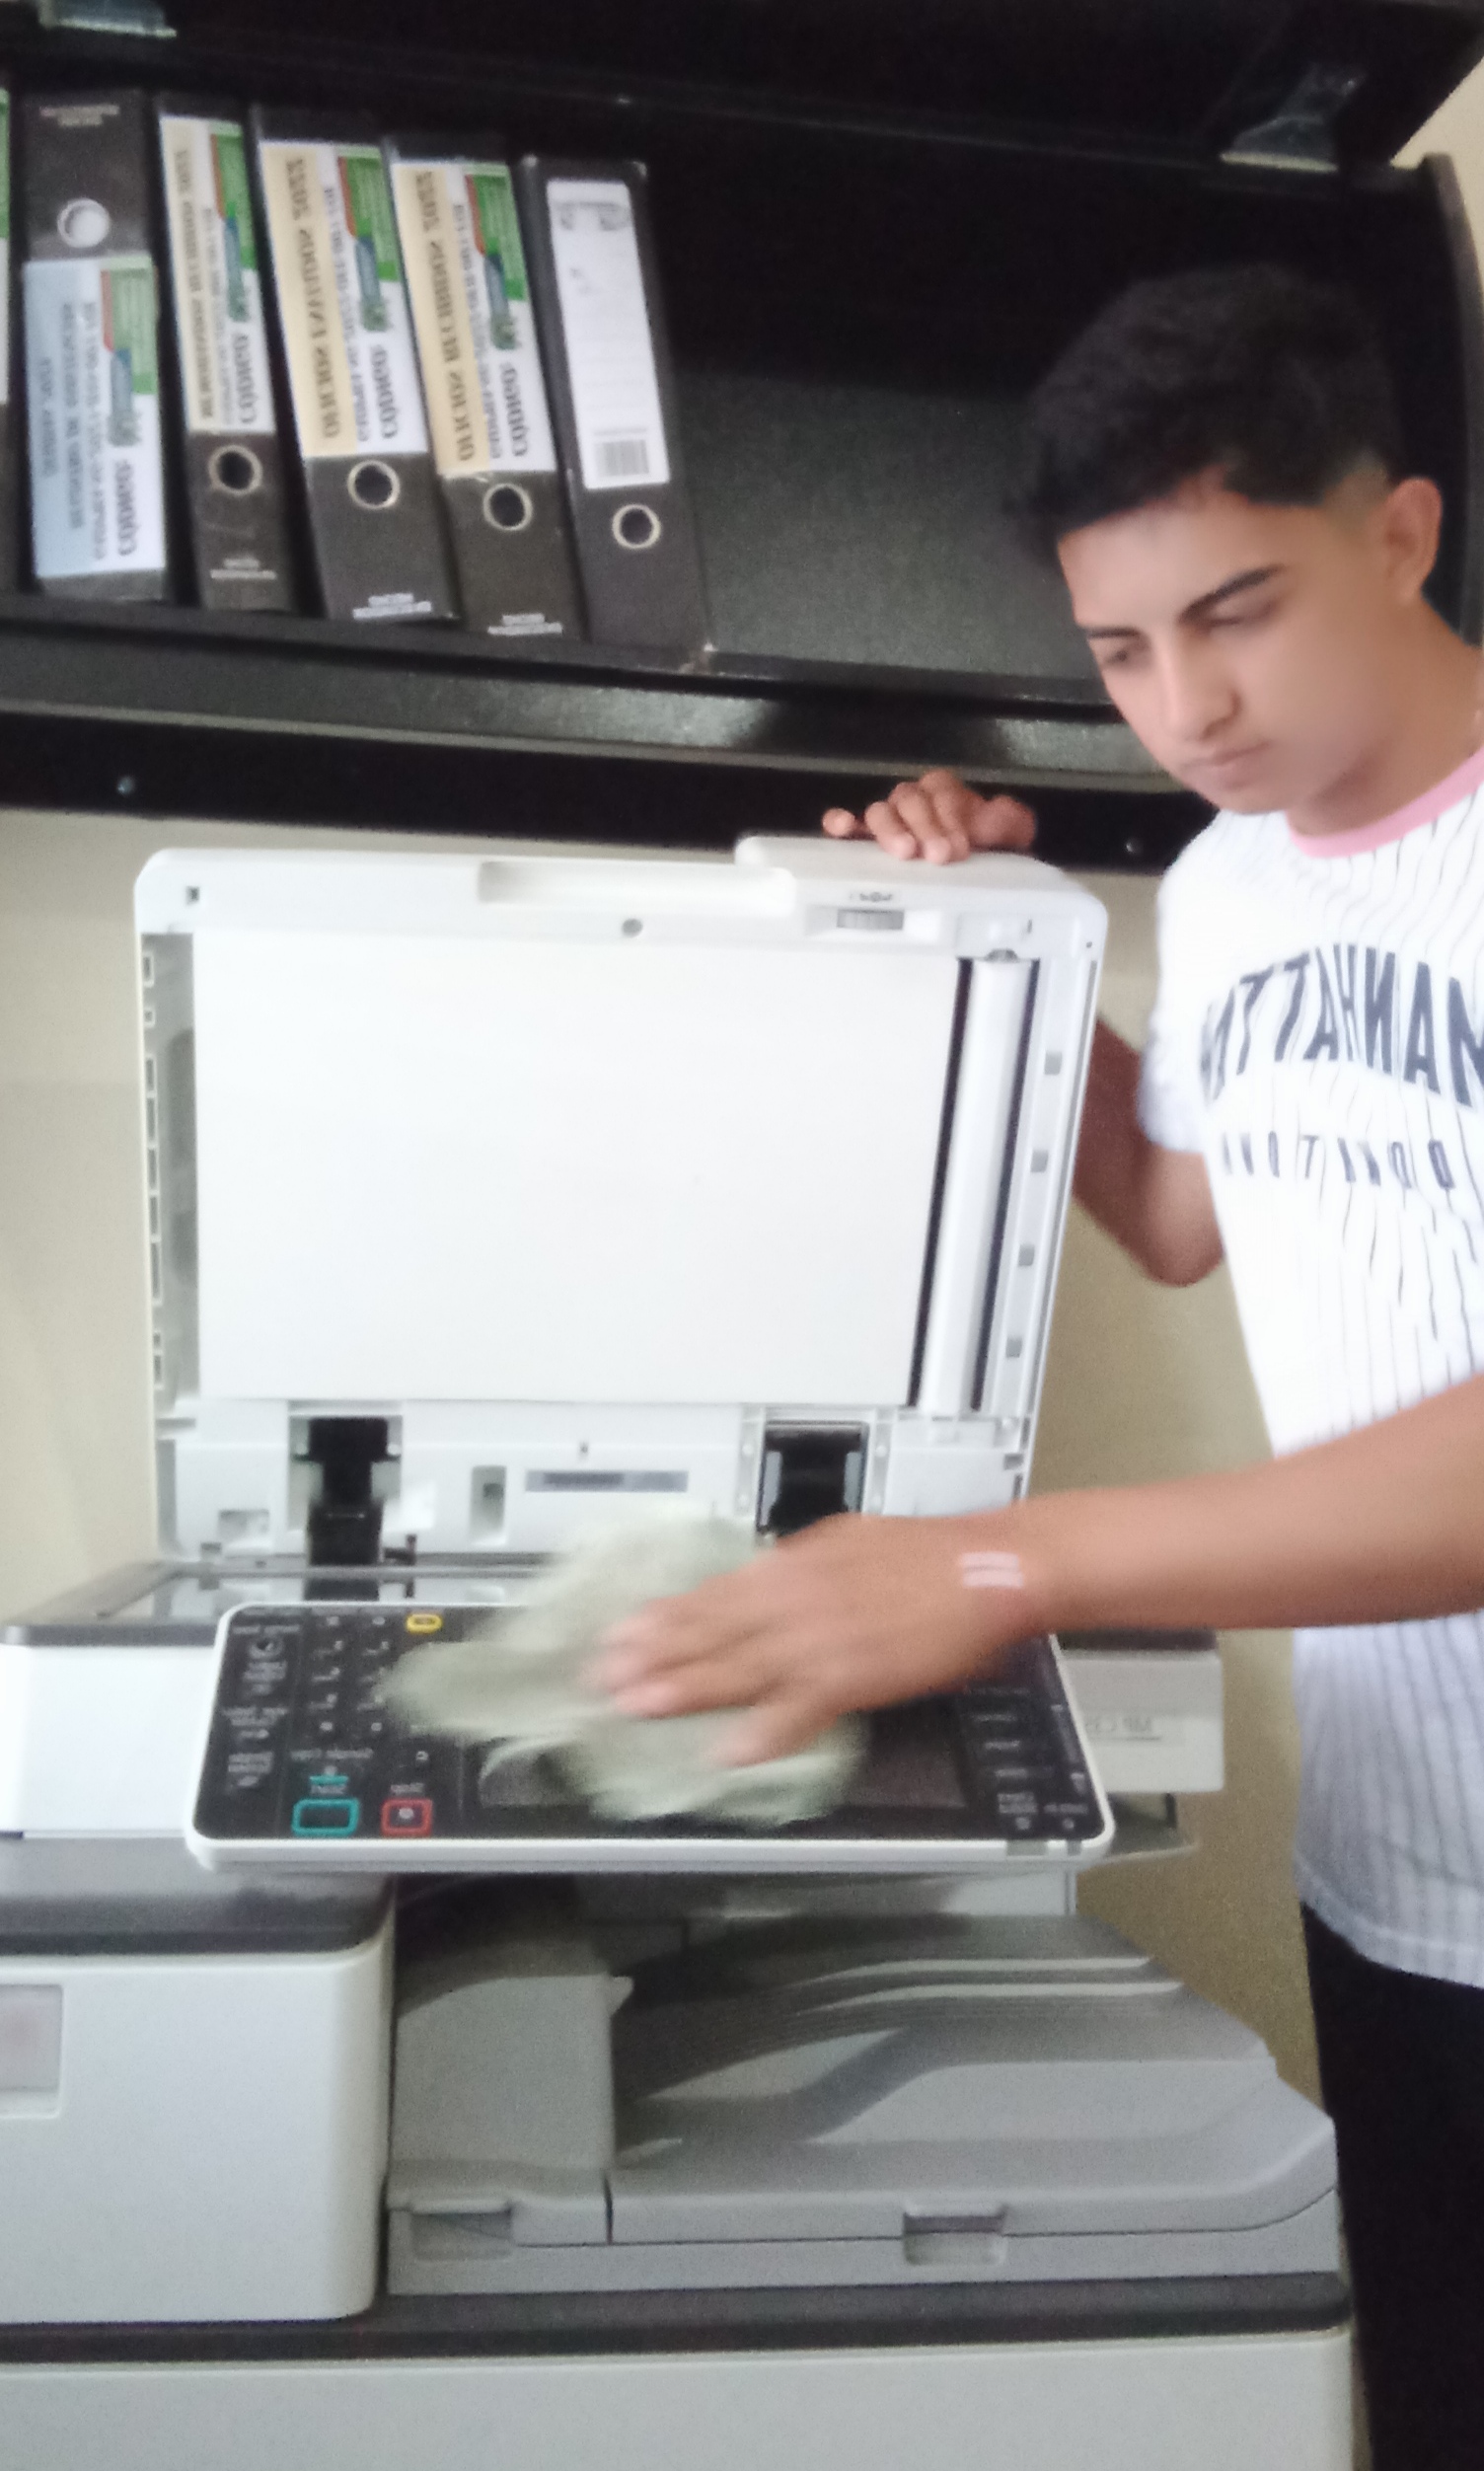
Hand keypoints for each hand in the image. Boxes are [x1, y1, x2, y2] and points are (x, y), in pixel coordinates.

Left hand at [591, 1512, 1041, 1765]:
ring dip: (685, 1688)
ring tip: (638, 1705)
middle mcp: (794, 1598)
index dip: (663, 1618)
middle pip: (710, 1630)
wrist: (986, 1570)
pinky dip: (763, 1732)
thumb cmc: (926, 1555)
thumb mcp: (846, 1541)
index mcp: (791, 1566)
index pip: (711, 1595)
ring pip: (737, 1667)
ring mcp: (819, 1639)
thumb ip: (798, 1566)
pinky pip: (796, 1710)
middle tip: (603, 1675)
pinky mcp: (853, 1675)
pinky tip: (728, 1750)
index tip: (619, 1632)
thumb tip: (762, 1578)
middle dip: (653, 1656)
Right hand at [822, 770, 1036, 865]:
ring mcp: (887, 820)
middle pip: (909, 800)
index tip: (960, 847)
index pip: (940, 792)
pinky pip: (847, 826)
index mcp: (943, 791)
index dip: (949, 816)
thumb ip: (1008, 819)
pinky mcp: (865, 841)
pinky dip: (840, 824)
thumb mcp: (1009, 832)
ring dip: (890, 830)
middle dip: (925, 826)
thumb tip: (996, 811)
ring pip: (880, 812)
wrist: (977, 869)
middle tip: (938, 854)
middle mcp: (912, 801)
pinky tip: (841, 830)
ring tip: (904, 852)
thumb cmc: (986, 848)